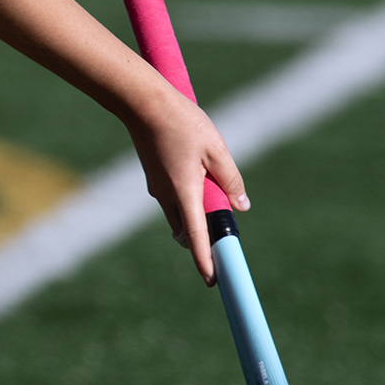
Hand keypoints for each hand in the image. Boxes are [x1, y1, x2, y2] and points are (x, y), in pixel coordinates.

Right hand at [125, 87, 248, 282]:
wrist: (143, 103)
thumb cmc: (183, 123)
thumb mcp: (217, 150)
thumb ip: (231, 181)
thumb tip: (241, 206)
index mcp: (184, 193)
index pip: (197, 238)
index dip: (205, 261)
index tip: (213, 281)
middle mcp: (166, 196)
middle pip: (188, 230)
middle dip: (204, 235)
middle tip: (224, 224)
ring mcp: (157, 188)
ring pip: (180, 213)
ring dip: (197, 212)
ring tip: (212, 184)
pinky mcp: (154, 178)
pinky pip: (173, 197)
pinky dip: (188, 196)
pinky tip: (197, 169)